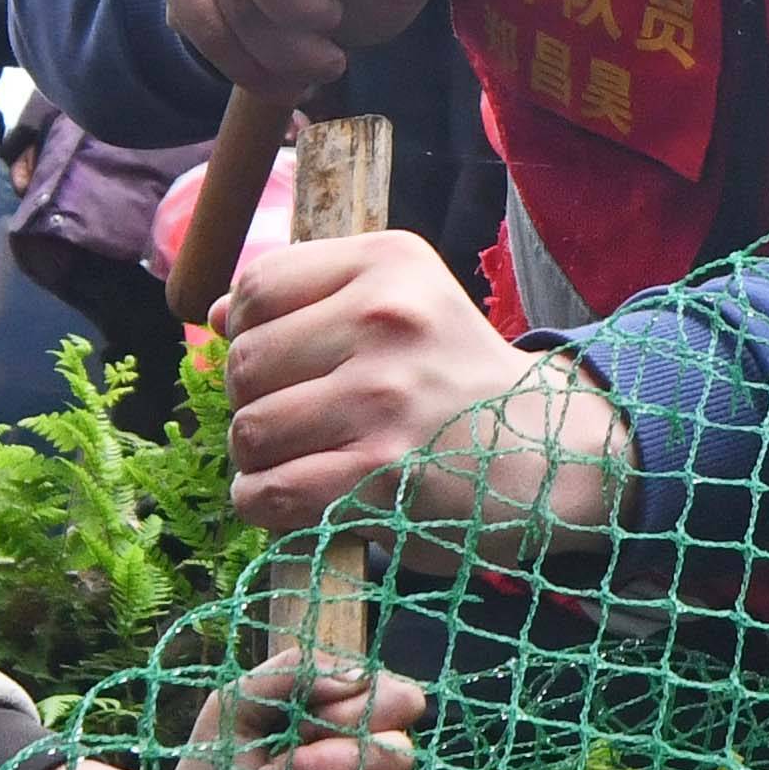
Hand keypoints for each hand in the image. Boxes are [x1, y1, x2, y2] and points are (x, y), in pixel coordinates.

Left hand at [217, 230, 628, 554]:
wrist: (553, 453)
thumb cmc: (459, 382)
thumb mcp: (406, 305)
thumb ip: (313, 299)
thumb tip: (215, 315)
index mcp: (390, 264)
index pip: (257, 285)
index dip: (247, 331)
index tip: (283, 361)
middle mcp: (386, 319)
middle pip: (244, 362)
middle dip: (254, 401)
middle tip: (298, 421)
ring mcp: (383, 397)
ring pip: (250, 430)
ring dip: (258, 459)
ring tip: (300, 460)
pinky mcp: (379, 473)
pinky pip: (268, 492)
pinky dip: (264, 504)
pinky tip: (294, 500)